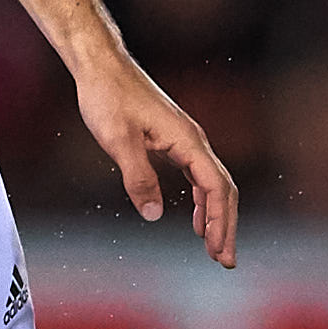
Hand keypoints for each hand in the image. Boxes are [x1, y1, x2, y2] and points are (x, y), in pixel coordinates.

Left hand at [74, 52, 237, 265]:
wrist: (101, 66)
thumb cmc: (108, 98)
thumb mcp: (118, 141)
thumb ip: (138, 178)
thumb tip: (154, 215)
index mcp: (187, 141)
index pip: (216, 188)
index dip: (220, 222)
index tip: (218, 252)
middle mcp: (193, 140)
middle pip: (222, 189)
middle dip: (225, 226)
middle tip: (225, 261)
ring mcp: (185, 140)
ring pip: (212, 183)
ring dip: (215, 216)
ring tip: (213, 247)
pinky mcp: (173, 140)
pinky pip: (197, 176)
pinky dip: (201, 200)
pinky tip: (196, 219)